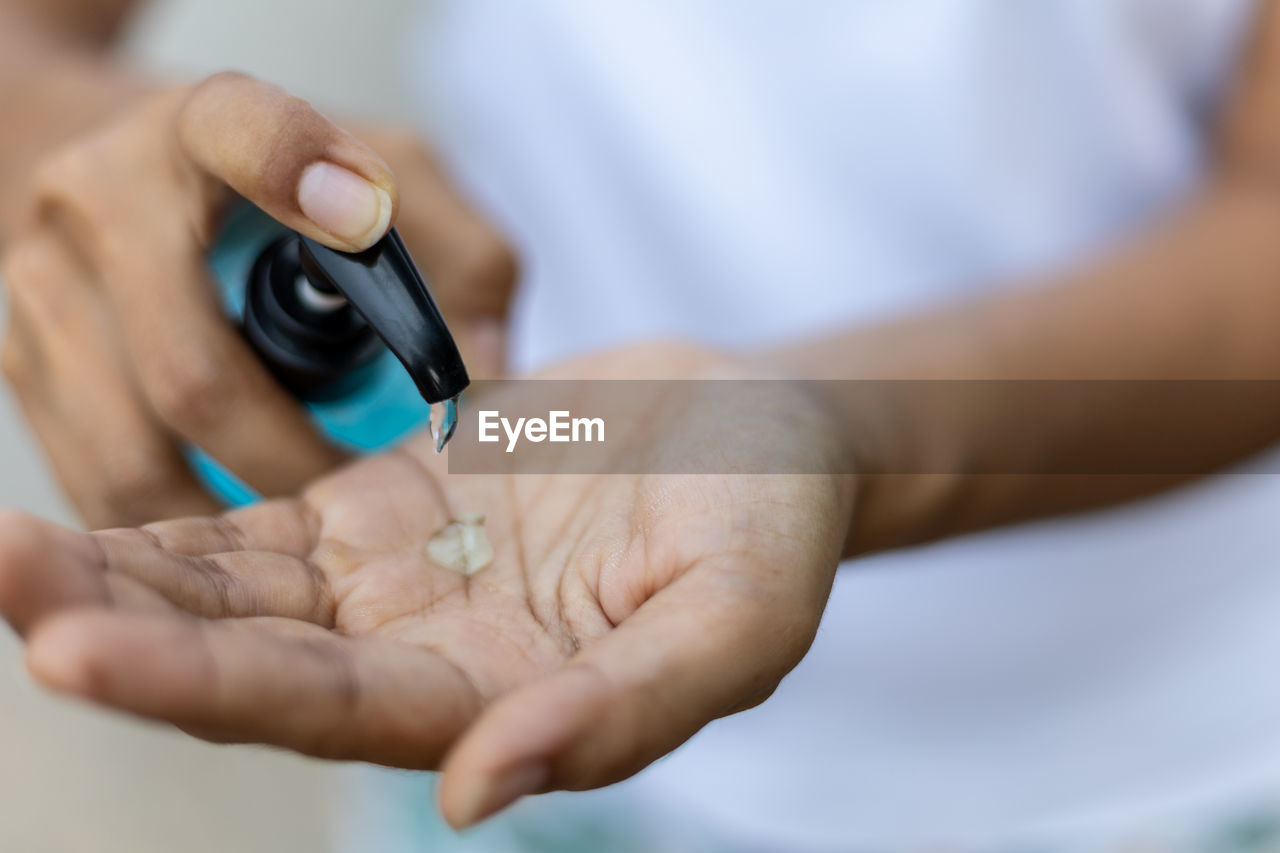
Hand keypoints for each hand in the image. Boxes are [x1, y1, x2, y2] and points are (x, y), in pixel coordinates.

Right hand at [0, 72, 515, 528]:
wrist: (124, 179)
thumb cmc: (284, 190)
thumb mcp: (385, 181)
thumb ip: (462, 255)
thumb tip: (490, 372)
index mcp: (202, 127)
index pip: (240, 132)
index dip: (298, 172)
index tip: (368, 216)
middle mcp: (100, 196)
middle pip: (194, 375)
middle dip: (295, 462)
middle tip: (368, 496)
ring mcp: (43, 286)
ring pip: (135, 456)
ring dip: (237, 511)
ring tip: (313, 526)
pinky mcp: (24, 365)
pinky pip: (101, 485)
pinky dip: (183, 524)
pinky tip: (247, 523)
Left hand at [0, 344, 853, 827]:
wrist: (760, 434)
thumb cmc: (770, 531)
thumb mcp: (735, 624)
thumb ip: (620, 709)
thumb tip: (473, 795)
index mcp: (499, 703)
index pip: (326, 713)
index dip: (201, 688)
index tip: (72, 652)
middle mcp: (426, 657)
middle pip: (247, 662)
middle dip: (119, 632)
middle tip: (4, 577)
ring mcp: (398, 580)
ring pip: (234, 595)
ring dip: (120, 578)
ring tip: (5, 546)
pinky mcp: (387, 504)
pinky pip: (261, 524)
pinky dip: (175, 525)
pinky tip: (84, 517)